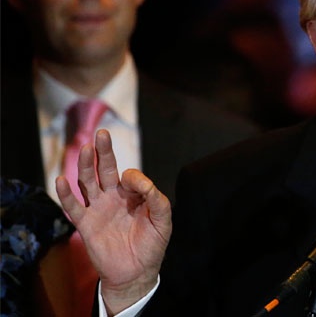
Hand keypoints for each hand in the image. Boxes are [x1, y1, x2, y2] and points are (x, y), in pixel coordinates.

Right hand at [56, 129, 172, 313]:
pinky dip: (66, 194)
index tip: (141, 188)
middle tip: (101, 134)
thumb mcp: (163, 220)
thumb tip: (143, 183)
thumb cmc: (152, 245)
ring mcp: (98, 209)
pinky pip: (74, 207)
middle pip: (105, 170)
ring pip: (88, 182)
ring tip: (84, 149)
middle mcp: (113, 198)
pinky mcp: (86, 224)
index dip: (134, 177)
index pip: (129, 176)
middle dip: (103, 152)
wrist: (137, 272)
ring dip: (85, 166)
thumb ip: (157, 199)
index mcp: (133, 195)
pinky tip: (61, 180)